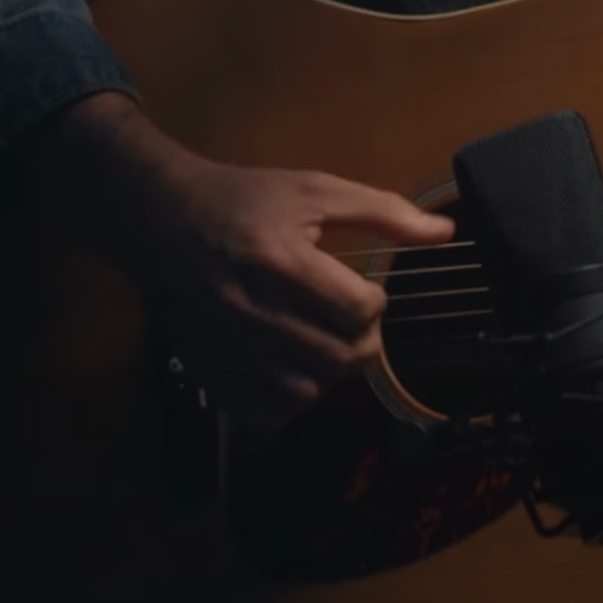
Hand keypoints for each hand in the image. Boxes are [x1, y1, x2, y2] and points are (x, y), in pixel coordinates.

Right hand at [23, 92, 453, 438]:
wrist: (158, 217)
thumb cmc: (243, 198)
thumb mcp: (314, 188)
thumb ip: (382, 212)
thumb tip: (444, 233)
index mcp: (277, 258)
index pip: (356, 308)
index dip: (373, 301)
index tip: (364, 289)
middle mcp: (248, 308)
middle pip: (335, 355)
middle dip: (361, 341)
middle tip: (354, 322)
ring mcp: (223, 345)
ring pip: (303, 391)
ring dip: (328, 373)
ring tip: (325, 343)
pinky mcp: (206, 370)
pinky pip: (262, 414)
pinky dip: (289, 404)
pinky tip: (293, 371)